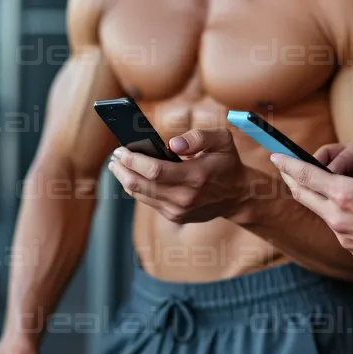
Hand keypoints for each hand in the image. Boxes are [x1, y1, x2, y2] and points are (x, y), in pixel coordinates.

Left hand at [109, 127, 253, 223]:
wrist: (237, 195)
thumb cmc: (227, 163)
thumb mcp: (222, 141)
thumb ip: (199, 137)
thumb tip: (173, 144)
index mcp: (196, 176)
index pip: (155, 171)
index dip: (134, 160)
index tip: (121, 149)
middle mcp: (184, 197)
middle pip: (141, 185)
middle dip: (123, 169)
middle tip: (115, 157)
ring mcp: (178, 210)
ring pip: (140, 195)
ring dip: (125, 179)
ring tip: (118, 165)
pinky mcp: (174, 216)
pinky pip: (148, 201)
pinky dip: (137, 187)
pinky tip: (132, 176)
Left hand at [274, 121, 352, 275]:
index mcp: (346, 195)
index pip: (306, 176)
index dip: (288, 164)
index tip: (275, 156)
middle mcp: (339, 219)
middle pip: (305, 197)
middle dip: (293, 181)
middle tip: (287, 171)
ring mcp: (346, 239)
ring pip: (325, 215)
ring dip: (324, 201)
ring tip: (334, 190)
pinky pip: (343, 232)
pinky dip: (344, 220)